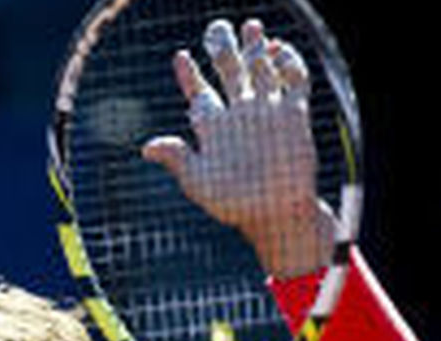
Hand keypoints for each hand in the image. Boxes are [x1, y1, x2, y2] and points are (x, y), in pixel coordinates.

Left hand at [142, 19, 336, 277]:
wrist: (276, 215)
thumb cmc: (233, 205)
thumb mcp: (198, 182)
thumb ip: (177, 158)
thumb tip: (146, 148)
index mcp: (213, 128)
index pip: (199, 93)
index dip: (189, 74)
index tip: (181, 57)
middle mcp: (239, 115)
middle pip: (229, 72)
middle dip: (223, 48)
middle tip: (217, 28)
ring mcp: (267, 112)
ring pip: (260, 69)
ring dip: (255, 47)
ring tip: (250, 26)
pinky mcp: (294, 114)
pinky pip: (293, 80)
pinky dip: (287, 62)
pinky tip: (277, 48)